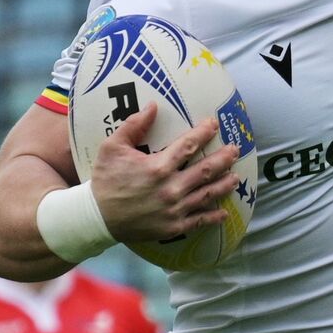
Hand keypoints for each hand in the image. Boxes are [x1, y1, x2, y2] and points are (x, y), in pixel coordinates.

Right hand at [88, 104, 241, 241]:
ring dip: (225, 185)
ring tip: (236, 177)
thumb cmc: (105, 180)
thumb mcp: (112, 148)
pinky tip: (224, 213)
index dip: (204, 133)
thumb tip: (153, 105)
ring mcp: (174, 209)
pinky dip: (214, 217)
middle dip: (224, 158)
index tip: (214, 124)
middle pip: (206, 170)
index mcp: (158, 167)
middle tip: (236, 149)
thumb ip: (134, 125)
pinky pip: (199, 221)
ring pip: (208, 195)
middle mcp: (170, 188)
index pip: (188, 145)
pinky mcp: (173, 227)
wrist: (96, 218)